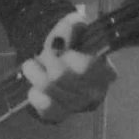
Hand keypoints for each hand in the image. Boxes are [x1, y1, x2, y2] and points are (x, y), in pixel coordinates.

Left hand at [22, 6, 114, 122]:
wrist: (57, 62)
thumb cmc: (69, 44)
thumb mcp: (73, 28)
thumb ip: (73, 25)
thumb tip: (73, 23)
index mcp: (105, 70)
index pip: (86, 65)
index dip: (67, 55)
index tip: (59, 45)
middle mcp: (96, 92)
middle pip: (60, 76)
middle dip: (46, 60)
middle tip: (43, 54)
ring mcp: (78, 106)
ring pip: (48, 88)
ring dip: (35, 73)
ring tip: (33, 66)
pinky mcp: (61, 115)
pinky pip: (43, 107)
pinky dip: (34, 95)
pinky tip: (35, 87)